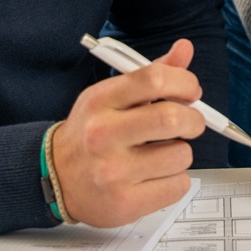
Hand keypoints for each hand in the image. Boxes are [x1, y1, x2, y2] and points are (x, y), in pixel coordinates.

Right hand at [50, 38, 205, 226]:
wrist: (56, 177)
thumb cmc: (91, 132)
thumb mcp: (113, 96)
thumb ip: (151, 73)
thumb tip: (184, 48)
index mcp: (101, 100)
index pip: (154, 79)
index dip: (184, 82)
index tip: (191, 92)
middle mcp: (103, 134)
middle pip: (171, 117)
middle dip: (194, 119)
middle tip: (191, 122)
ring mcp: (112, 171)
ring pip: (180, 155)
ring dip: (181, 153)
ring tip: (162, 153)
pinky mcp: (124, 202)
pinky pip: (177, 186)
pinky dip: (176, 180)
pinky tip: (156, 176)